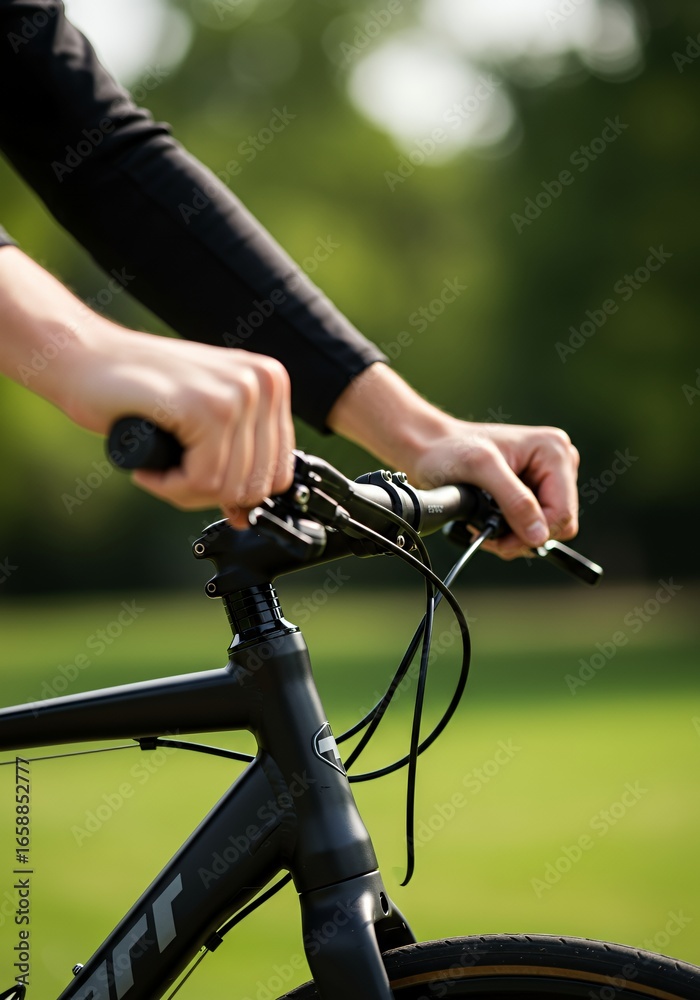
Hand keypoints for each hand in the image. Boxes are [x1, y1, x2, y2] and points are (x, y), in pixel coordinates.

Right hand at [0, 247, 294, 524]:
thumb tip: (248, 517)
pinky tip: (148, 466)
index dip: (235, 493)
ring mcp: (238, 392)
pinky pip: (202, 481)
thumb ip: (236, 461)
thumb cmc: (139, 393)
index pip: (280, 473)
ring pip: (229, 489)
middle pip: (256, 487)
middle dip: (207, 495)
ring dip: (183, 491)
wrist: (83, 359)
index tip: (198, 478)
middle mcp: (263, 382)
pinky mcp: (207, 407)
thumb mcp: (205, 426)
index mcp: (271, 383)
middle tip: (170, 473)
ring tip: (158, 465)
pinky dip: (168, 486)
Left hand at [328, 363, 578, 557]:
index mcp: (554, 451)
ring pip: (545, 528)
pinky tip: (488, 520)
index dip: (534, 534)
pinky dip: (511, 531)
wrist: (429, 449)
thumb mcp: (482, 470)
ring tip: (483, 523)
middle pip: (558, 523)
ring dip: (515, 535)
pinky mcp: (533, 490)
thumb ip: (515, 501)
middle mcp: (558, 462)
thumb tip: (539, 536)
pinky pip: (533, 525)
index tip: (500, 541)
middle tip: (488, 534)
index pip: (563, 513)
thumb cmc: (449, 451)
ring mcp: (546, 478)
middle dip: (523, 535)